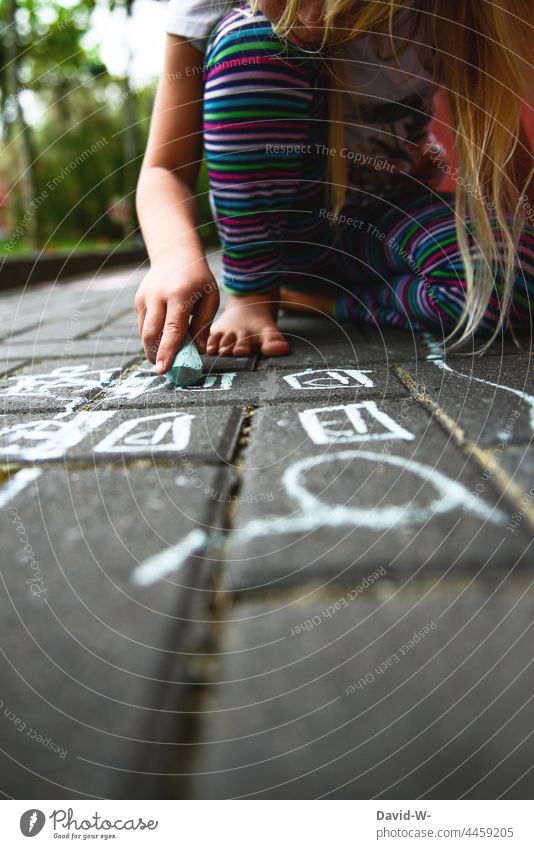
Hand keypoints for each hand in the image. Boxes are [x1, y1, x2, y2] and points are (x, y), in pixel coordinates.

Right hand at [134, 254, 219, 373]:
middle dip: (155, 354)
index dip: (167, 351)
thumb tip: (199, 350)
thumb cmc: (198, 279)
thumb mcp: (210, 297)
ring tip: (163, 358)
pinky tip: (160, 342)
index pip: (172, 329)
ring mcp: (145, 298)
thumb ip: (204, 324)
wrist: (175, 254)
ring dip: (152, 348)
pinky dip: (151, 337)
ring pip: (144, 331)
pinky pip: (142, 325)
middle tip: (162, 370)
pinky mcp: (138, 300)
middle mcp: (158, 296)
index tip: (163, 369)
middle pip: (151, 332)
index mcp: (180, 295)